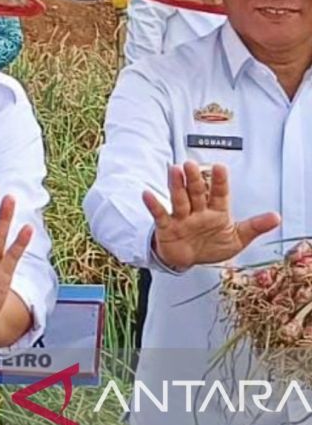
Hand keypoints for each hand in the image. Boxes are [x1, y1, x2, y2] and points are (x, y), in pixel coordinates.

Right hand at [145, 161, 279, 271]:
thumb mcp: (237, 238)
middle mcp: (197, 211)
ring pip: (179, 199)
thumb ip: (254, 226)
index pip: (218, 194)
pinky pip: (160, 214)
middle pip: (196, 192)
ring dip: (176, 185)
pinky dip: (153, 204)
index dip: (219, 181)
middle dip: (194, 179)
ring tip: (174, 170)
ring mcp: (181, 217)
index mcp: (216, 211)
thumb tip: (276, 217)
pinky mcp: (166, 227)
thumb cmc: (211, 246)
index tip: (220, 167)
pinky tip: (147, 194)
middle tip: (191, 165)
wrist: (188, 260)